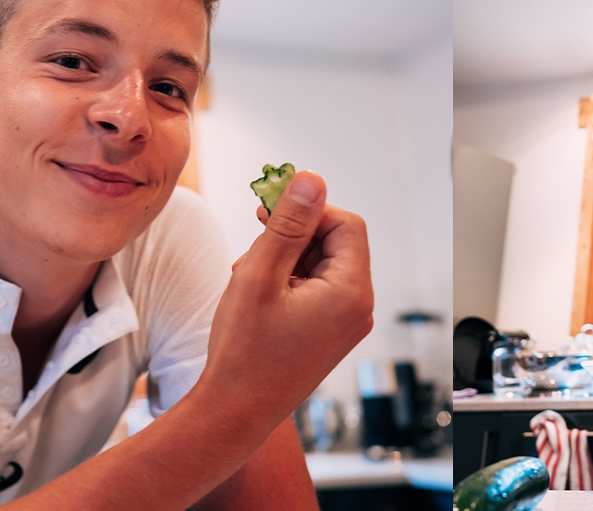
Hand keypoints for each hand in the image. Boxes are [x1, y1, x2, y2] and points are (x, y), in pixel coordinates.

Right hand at [207, 172, 374, 420]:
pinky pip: (318, 289)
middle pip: (336, 243)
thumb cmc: (244, 353)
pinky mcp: (330, 332)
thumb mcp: (261, 275)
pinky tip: (258, 294)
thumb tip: (310, 181)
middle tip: (255, 242)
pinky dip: (289, 281)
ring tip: (249, 276)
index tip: (270, 212)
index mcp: (351, 293)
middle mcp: (358, 308)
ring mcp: (346, 323)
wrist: (235, 411)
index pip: (345, 224)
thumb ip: (288, 224)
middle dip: (294, 236)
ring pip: (323, 264)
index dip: (308, 211)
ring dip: (287, 259)